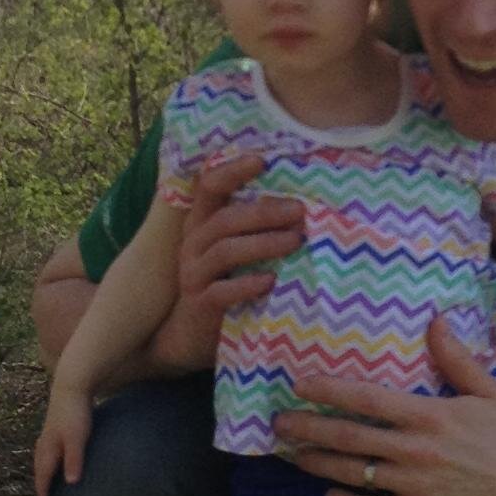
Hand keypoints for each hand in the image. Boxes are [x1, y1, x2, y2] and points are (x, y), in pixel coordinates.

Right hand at [33, 383, 92, 495]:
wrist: (72, 386)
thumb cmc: (76, 413)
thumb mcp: (78, 438)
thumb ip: (74, 460)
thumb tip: (71, 483)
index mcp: (49, 447)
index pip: (43, 474)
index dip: (43, 490)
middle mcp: (45, 442)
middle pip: (40, 466)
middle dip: (40, 482)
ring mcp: (48, 433)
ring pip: (42, 456)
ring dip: (43, 470)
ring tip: (45, 480)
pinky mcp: (55, 425)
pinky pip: (48, 447)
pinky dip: (48, 457)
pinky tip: (55, 455)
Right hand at [146, 155, 303, 374]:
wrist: (191, 335)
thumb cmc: (226, 283)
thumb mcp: (236, 250)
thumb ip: (256, 226)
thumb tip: (304, 204)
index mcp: (202, 222)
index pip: (209, 185)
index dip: (232, 170)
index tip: (261, 160)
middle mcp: (192, 243)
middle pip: (225, 218)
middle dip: (264, 212)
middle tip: (300, 210)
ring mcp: (193, 273)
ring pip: (225, 251)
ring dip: (263, 243)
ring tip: (295, 241)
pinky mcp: (199, 303)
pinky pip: (221, 291)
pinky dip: (247, 284)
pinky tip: (270, 282)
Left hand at [275, 318, 495, 495]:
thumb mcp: (490, 393)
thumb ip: (457, 359)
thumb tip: (436, 320)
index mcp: (431, 416)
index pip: (367, 398)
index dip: (329, 390)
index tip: (300, 384)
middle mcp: (415, 451)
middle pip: (349, 437)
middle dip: (308, 429)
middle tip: (279, 424)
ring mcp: (413, 486)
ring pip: (353, 473)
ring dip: (318, 463)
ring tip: (293, 455)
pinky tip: (329, 494)